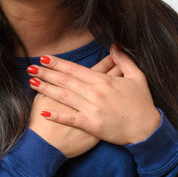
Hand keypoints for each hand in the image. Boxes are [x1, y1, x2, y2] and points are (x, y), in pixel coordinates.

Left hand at [27, 45, 161, 145]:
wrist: (147, 131)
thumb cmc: (142, 104)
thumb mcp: (137, 77)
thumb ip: (124, 61)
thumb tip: (114, 46)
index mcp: (103, 81)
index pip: (75, 69)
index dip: (58, 63)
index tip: (44, 58)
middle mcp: (95, 93)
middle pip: (65, 81)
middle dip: (46, 73)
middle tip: (30, 68)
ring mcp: (92, 109)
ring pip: (64, 97)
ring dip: (46, 89)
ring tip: (31, 82)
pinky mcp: (92, 125)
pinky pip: (71, 119)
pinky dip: (57, 116)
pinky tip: (44, 112)